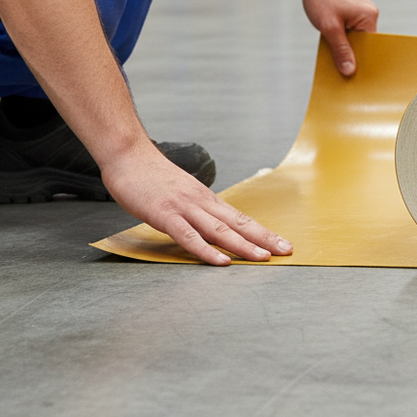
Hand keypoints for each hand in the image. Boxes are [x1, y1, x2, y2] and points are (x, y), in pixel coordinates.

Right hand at [100, 140, 292, 265]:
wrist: (129, 155)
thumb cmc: (151, 175)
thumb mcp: (181, 191)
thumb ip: (196, 208)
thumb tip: (210, 223)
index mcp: (206, 198)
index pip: (240, 218)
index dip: (262, 232)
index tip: (282, 243)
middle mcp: (201, 202)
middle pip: (238, 223)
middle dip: (264, 239)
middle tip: (287, 251)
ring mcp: (185, 208)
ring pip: (220, 230)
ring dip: (243, 246)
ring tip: (263, 258)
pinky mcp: (166, 214)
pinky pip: (189, 236)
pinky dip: (206, 250)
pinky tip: (221, 261)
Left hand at [300, 0, 378, 75]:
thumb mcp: (329, 28)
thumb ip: (340, 50)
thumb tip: (350, 71)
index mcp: (369, 16)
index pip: (370, 46)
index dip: (360, 60)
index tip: (352, 75)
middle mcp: (369, 14)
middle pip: (362, 43)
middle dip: (350, 53)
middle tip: (338, 68)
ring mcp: (360, 12)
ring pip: (354, 37)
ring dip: (342, 45)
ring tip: (331, 53)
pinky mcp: (351, 11)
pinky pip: (348, 30)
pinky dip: (339, 37)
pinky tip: (329, 41)